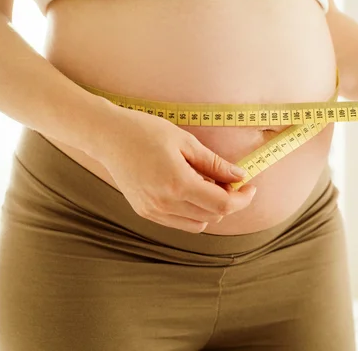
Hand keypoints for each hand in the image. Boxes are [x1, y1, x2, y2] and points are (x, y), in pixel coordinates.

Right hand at [94, 107, 256, 232]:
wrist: (108, 137)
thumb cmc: (145, 132)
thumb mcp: (185, 141)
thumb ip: (214, 163)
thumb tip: (239, 176)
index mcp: (178, 184)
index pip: (222, 205)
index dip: (242, 199)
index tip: (250, 187)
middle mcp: (165, 203)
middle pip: (213, 216)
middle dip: (228, 201)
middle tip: (228, 178)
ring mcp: (153, 211)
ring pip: (198, 224)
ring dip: (210, 209)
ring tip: (205, 183)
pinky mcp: (145, 212)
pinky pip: (179, 222)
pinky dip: (192, 212)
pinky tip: (189, 190)